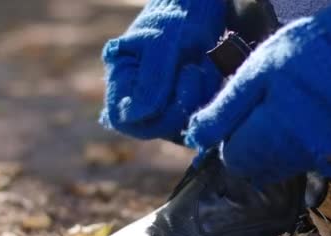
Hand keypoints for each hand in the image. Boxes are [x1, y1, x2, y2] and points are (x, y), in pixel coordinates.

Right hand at [100, 0, 225, 141]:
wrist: (205, 8)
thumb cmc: (177, 17)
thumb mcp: (162, 42)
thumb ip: (151, 78)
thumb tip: (137, 116)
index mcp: (121, 78)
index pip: (121, 119)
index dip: (147, 116)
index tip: (172, 87)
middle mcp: (139, 97)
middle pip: (152, 128)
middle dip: (178, 106)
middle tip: (194, 71)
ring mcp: (164, 105)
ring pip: (179, 127)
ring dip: (197, 99)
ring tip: (202, 64)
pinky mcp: (188, 106)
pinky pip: (197, 119)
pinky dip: (208, 99)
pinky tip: (209, 72)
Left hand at [185, 0, 330, 188]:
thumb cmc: (308, 52)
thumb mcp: (256, 72)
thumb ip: (224, 110)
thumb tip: (195, 139)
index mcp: (269, 139)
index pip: (234, 160)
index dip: (231, 138)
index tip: (241, 116)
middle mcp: (297, 158)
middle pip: (262, 169)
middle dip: (255, 147)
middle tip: (267, 110)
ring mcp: (329, 160)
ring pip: (290, 166)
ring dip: (283, 147)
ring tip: (294, 109)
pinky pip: (322, 161)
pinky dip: (314, 146)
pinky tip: (321, 116)